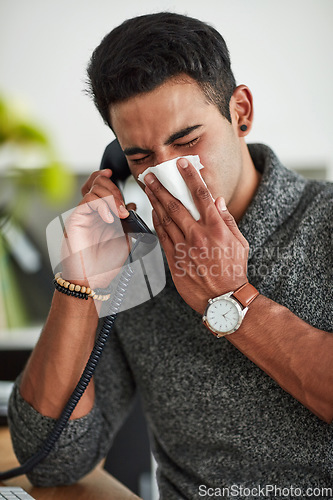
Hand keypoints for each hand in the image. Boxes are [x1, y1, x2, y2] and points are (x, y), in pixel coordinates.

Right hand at [60, 169, 135, 288]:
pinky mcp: (75, 219)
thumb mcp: (125, 241)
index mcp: (102, 215)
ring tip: (120, 213)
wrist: (92, 280)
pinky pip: (88, 201)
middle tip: (123, 206)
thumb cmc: (106, 265)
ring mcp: (82, 214)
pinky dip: (102, 205)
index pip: (103, 188)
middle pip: (97, 183)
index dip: (110, 180)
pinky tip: (110, 218)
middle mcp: (91, 212)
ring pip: (93, 188)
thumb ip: (128, 223)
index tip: (119, 176)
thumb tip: (132, 205)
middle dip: (114, 188)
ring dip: (111, 196)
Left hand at [144, 158, 248, 313]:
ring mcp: (184, 248)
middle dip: (161, 187)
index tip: (181, 164)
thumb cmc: (234, 271)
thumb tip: (217, 200)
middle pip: (175, 204)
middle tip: (150, 175)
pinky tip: (152, 211)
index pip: (201, 195)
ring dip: (154, 201)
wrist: (223, 299)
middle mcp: (198, 235)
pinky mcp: (174, 260)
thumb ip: (227, 220)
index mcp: (216, 228)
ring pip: (165, 219)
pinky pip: (162, 236)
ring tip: (146, 189)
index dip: (190, 176)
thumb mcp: (240, 243)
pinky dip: (156, 222)